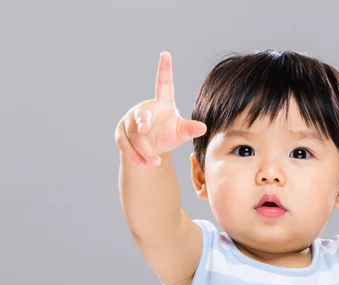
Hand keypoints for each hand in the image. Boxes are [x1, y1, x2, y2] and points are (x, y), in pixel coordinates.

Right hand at [114, 51, 206, 167]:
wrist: (151, 149)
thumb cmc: (168, 135)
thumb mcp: (180, 133)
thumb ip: (190, 129)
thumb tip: (203, 127)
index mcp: (162, 103)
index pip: (163, 85)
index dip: (164, 69)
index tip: (166, 54)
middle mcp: (144, 108)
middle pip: (142, 114)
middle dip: (142, 120)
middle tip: (145, 128)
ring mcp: (130, 120)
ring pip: (134, 134)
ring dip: (143, 149)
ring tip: (154, 162)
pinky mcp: (121, 133)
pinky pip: (124, 144)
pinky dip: (133, 155)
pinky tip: (143, 164)